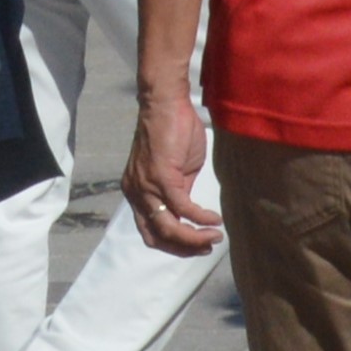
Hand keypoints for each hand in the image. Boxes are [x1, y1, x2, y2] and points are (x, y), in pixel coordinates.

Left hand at [122, 81, 220, 256]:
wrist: (166, 102)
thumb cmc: (173, 130)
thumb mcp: (177, 170)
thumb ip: (179, 191)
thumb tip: (189, 211)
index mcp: (136, 192)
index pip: (150, 231)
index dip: (174, 244)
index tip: (196, 245)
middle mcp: (135, 194)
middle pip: (156, 237)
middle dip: (184, 248)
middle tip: (207, 247)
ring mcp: (146, 188)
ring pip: (168, 229)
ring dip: (194, 238)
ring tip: (214, 237)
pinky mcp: (161, 178)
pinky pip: (182, 208)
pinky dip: (200, 218)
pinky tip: (214, 220)